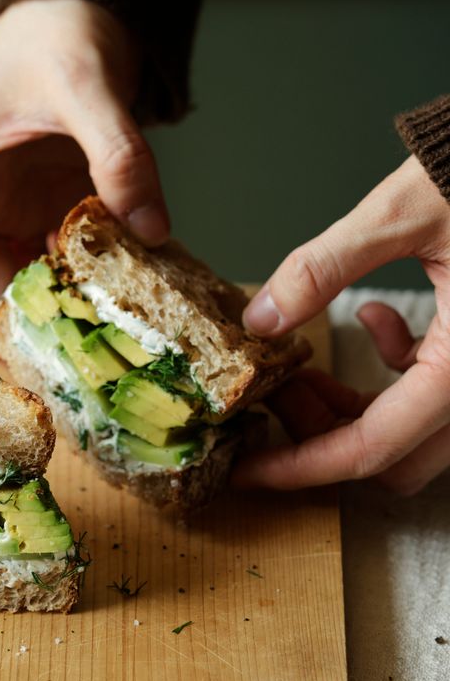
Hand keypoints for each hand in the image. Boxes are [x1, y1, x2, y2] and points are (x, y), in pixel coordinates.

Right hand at [0, 0, 168, 360]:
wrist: (70, 15)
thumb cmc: (47, 37)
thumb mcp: (80, 81)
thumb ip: (115, 151)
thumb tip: (148, 229)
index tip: (9, 345)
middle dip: (27, 336)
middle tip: (80, 349)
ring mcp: (12, 227)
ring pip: (28, 302)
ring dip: (68, 319)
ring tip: (113, 326)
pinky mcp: (49, 224)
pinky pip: (67, 277)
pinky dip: (94, 291)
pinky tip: (131, 289)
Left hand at [234, 155, 449, 493]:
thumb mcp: (410, 209)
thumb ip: (326, 266)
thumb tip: (263, 318)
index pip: (371, 449)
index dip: (301, 467)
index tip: (250, 471)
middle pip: (390, 453)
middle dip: (321, 434)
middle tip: (273, 396)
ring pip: (410, 426)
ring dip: (349, 406)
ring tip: (301, 367)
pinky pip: (436, 385)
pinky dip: (393, 366)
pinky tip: (370, 316)